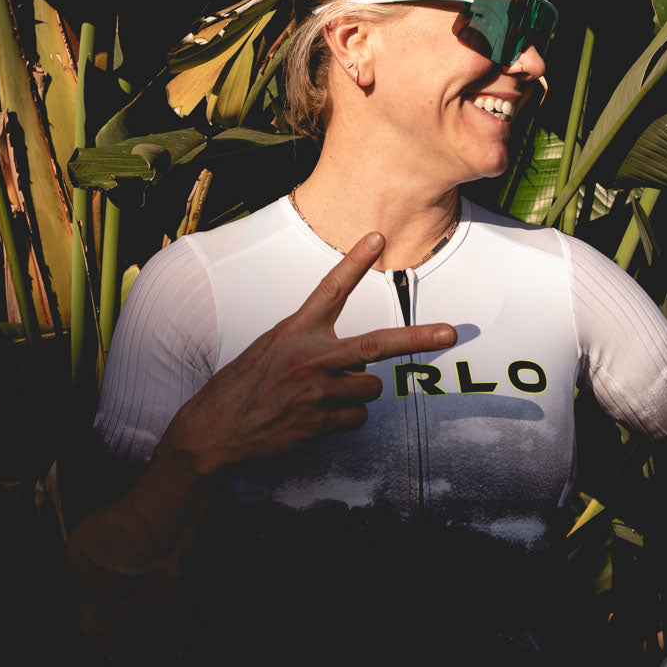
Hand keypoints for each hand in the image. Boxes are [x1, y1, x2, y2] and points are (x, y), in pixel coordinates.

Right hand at [161, 231, 456, 474]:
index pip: (330, 290)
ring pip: (370, 387)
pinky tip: (316, 417)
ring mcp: (319, 390)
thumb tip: (356, 359)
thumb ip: (310, 342)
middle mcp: (311, 357)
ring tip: (323, 395)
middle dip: (418, 339)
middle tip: (450, 333)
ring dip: (358, 392)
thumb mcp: (271, 347)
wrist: (217, 428)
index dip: (354, 262)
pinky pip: (357, 416)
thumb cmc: (243, 385)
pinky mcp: (321, 420)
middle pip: (377, 345)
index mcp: (296, 331)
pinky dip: (344, 417)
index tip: (377, 237)